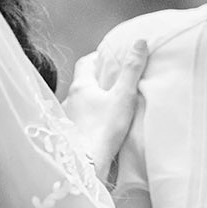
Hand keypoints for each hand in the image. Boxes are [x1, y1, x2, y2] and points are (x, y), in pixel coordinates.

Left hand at [62, 39, 148, 177]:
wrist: (86, 165)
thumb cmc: (104, 129)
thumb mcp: (123, 96)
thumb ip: (131, 70)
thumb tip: (140, 42)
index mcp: (80, 86)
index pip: (86, 62)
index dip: (98, 57)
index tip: (110, 57)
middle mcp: (69, 100)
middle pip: (82, 83)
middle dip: (95, 80)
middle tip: (112, 81)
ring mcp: (67, 119)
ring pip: (79, 103)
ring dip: (90, 101)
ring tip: (107, 105)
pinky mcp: (69, 137)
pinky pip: (78, 122)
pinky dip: (87, 120)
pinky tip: (98, 128)